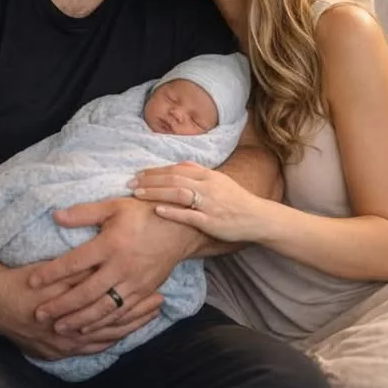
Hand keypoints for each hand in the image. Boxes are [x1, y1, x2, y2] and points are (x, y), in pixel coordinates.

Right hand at [0, 260, 159, 359]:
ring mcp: (64, 346)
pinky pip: (88, 349)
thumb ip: (80, 271)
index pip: (114, 308)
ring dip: (126, 328)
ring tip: (147, 317)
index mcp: (73, 310)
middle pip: (113, 326)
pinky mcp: (55, 351)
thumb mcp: (54, 272)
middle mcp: (71, 334)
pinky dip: (105, 342)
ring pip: (104, 340)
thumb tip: (108, 263)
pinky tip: (116, 338)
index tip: (155, 289)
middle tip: (159, 303)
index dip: (136, 300)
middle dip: (138, 315)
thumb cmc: (23, 280)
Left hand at [27, 196, 200, 331]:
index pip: (74, 262)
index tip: (31, 282)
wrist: (180, 228)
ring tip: (60, 328)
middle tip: (39, 315)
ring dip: (79, 321)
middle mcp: (121, 267)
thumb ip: (84, 213)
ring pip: (103, 309)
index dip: (51, 273)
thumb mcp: (114, 206)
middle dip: (61, 306)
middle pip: (86, 292)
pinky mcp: (144, 291)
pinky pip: (121, 314)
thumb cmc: (144, 213)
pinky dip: (103, 324)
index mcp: (111, 244)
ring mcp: (134, 282)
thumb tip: (55, 216)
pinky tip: (89, 329)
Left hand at [131, 162, 267, 242]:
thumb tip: (177, 166)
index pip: (176, 169)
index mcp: (208, 175)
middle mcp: (207, 186)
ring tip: (138, 194)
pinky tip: (157, 210)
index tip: (138, 173)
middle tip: (130, 183)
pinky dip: (172, 212)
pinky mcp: (211, 221)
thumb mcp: (218, 180)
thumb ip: (198, 173)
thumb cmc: (235, 200)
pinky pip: (189, 215)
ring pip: (178, 193)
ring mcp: (209, 203)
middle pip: (173, 178)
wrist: (257, 217)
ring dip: (156, 192)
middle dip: (149, 180)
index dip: (156, 171)